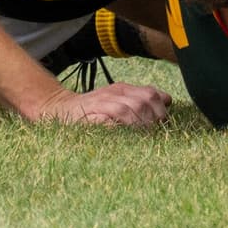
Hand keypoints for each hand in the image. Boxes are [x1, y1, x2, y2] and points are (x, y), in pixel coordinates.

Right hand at [36, 79, 170, 127]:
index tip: (164, 124)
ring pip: (129, 109)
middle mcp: (113, 93)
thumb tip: (168, 100)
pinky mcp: (90, 116)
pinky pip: (109, 120)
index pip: (151, 93)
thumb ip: (141, 99)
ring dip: (140, 125)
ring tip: (144, 138)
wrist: (60, 108)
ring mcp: (101, 103)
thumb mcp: (119, 99)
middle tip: (156, 134)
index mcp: (123, 89)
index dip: (161, 109)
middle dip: (154, 119)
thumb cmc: (93, 109)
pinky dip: (120, 128)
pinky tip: (125, 137)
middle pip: (144, 101)